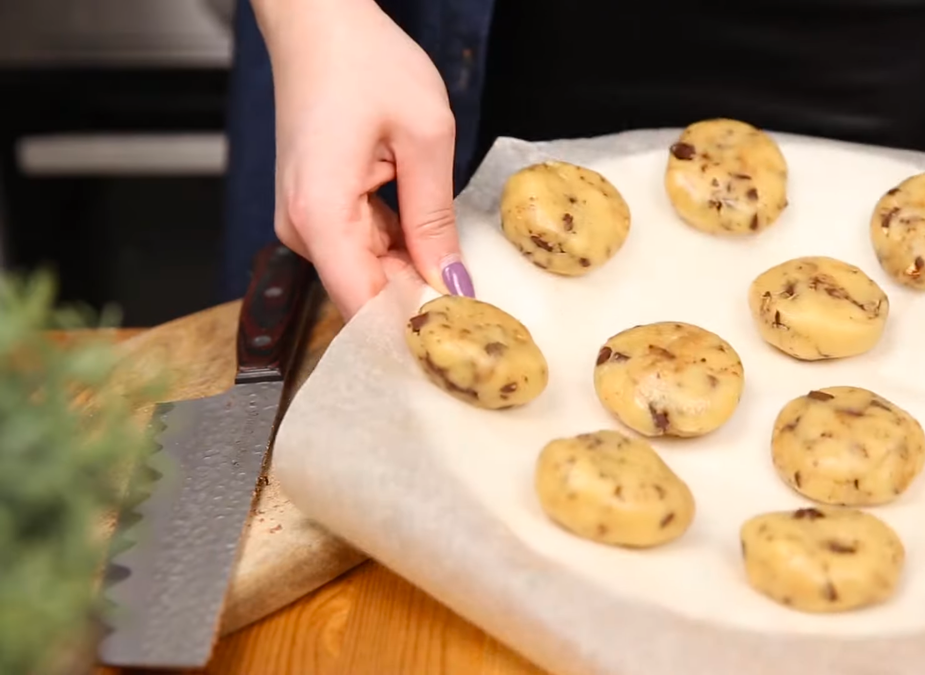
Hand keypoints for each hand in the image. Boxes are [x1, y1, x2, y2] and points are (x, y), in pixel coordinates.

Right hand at [254, 0, 472, 318]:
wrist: (316, 21)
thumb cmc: (363, 60)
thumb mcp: (424, 138)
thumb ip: (435, 219)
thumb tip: (452, 281)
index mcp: (321, 215)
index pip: (364, 305)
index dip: (412, 329)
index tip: (459, 341)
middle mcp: (300, 227)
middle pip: (364, 294)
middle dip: (419, 303)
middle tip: (476, 311)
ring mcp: (302, 219)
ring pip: (365, 273)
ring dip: (411, 274)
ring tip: (459, 269)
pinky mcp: (312, 208)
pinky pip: (359, 247)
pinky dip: (396, 249)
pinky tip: (429, 237)